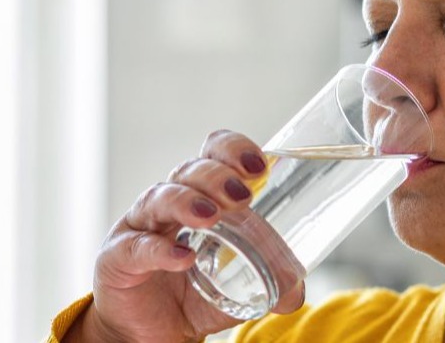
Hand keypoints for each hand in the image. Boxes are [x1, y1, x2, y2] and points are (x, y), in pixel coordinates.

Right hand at [64, 130, 304, 342]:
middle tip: (242, 196)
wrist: (151, 331)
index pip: (214, 154)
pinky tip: (182, 257)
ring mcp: (141, 226)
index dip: (234, 150)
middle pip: (190, 170)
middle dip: (218, 176)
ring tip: (211, 217)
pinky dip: (159, 250)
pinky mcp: (118, 258)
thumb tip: (296, 294)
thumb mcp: (239, 287)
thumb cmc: (193, 293)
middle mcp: (170, 201)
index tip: (260, 166)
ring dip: (187, 201)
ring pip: (160, 197)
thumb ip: (271, 284)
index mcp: (202, 195)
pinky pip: (136, 247)